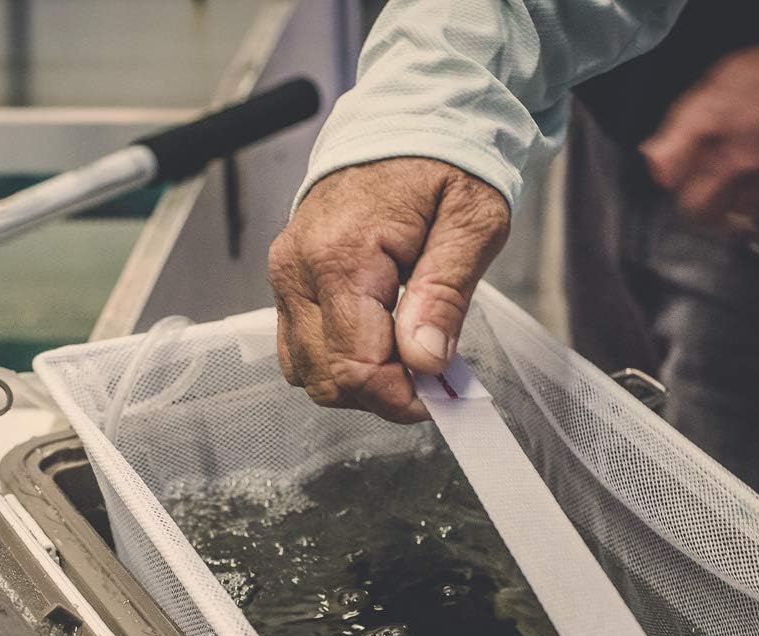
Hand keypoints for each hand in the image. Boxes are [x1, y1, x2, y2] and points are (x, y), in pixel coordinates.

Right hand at [267, 158, 509, 422]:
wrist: (406, 115)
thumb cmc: (443, 160)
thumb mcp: (472, 221)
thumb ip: (446, 295)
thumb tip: (425, 361)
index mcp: (343, 256)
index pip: (356, 367)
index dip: (401, 397)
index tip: (442, 392)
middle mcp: (300, 269)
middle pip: (326, 379)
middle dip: (382, 392)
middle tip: (431, 372)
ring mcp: (286, 275)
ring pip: (306, 371)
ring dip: (358, 379)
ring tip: (407, 352)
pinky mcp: (288, 278)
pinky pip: (299, 346)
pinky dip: (338, 358)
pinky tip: (380, 339)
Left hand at [640, 40, 758, 244]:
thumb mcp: (724, 80)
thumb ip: (683, 124)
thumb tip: (654, 163)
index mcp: (713, 126)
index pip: (668, 175)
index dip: (676, 175)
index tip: (687, 174)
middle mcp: (741, 162)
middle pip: (697, 211)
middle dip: (702, 203)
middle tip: (719, 192)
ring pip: (739, 224)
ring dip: (743, 211)